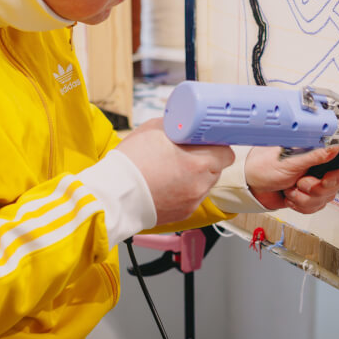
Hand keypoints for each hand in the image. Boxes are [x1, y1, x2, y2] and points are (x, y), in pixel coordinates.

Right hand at [115, 118, 234, 224]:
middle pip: (216, 169)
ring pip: (205, 184)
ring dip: (196, 176)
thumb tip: (185, 123)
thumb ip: (178, 126)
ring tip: (173, 170)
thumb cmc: (131, 161)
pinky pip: (192, 198)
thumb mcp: (155, 129)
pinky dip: (184, 191)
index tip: (206, 141)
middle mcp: (201, 185)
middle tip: (187, 153)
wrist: (112, 195)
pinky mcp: (183, 214)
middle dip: (205, 159)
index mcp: (200, 162)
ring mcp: (193, 202)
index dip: (216, 144)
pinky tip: (167, 184)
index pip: (226, 153)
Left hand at [245, 146, 338, 212]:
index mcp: (316, 151)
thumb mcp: (291, 160)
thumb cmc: (264, 167)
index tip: (327, 179)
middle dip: (316, 188)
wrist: (251, 186)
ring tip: (291, 189)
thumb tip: (334, 148)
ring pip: (326, 198)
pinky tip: (291, 197)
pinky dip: (301, 205)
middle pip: (337, 183)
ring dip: (305, 198)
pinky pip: (316, 207)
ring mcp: (315, 181)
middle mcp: (319, 166)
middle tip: (301, 183)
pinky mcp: (309, 195)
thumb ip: (315, 155)